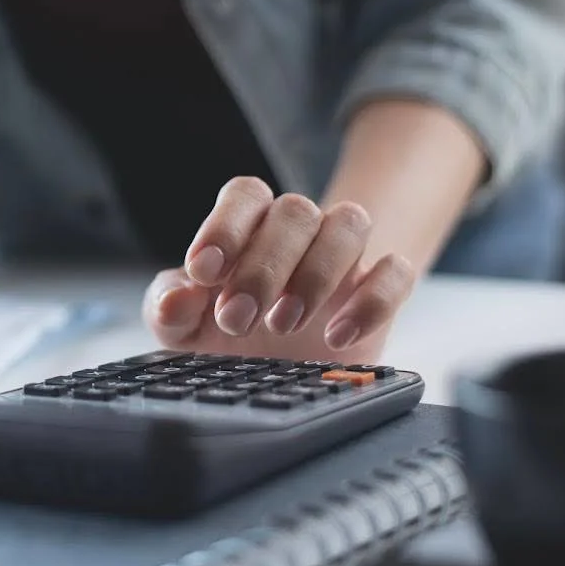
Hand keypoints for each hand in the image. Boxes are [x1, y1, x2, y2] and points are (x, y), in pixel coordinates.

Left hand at [141, 177, 416, 362]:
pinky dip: (372, 300)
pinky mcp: (381, 290)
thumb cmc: (220, 332)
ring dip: (316, 273)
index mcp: (248, 225)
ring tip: (282, 324)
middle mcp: (298, 232)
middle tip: (235, 320)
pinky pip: (396, 272)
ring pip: (350, 224)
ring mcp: (344, 256)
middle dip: (263, 267)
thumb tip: (177, 297)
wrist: (272, 371)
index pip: (246, 194)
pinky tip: (338, 335)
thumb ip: (168, 307)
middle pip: (295, 210)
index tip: (204, 273)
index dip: (225, 226)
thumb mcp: (181, 327)